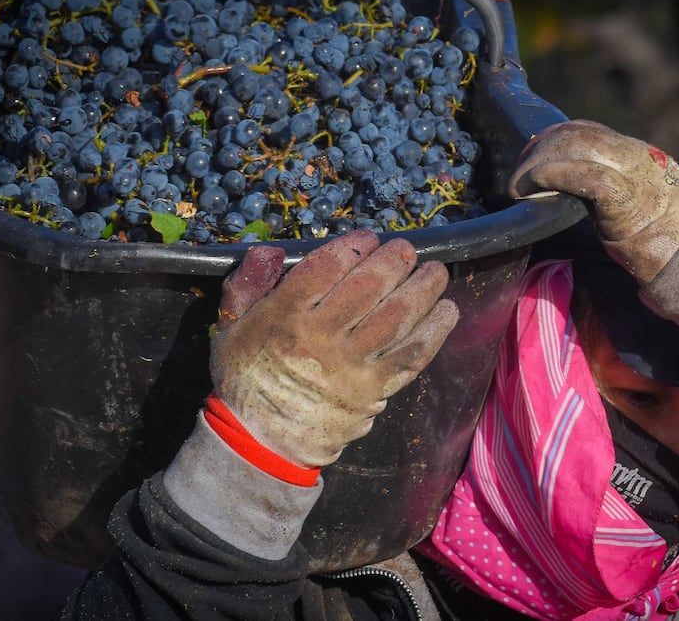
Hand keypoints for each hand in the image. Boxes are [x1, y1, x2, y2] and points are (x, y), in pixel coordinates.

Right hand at [209, 231, 458, 467]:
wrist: (260, 441)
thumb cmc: (247, 376)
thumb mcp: (231, 327)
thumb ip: (247, 284)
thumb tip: (272, 250)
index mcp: (283, 318)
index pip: (325, 270)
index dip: (353, 247)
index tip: (369, 238)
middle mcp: (320, 339)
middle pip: (367, 289)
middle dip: (394, 262)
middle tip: (407, 250)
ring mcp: (351, 366)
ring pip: (395, 318)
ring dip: (422, 290)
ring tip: (436, 272)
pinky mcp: (374, 390)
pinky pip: (411, 356)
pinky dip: (434, 332)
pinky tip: (447, 311)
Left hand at [510, 120, 678, 284]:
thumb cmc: (669, 244)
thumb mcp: (639, 206)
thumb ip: (611, 193)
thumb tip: (573, 198)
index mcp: (639, 155)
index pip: (587, 130)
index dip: (552, 141)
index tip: (531, 162)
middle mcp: (636, 155)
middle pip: (575, 133)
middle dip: (538, 151)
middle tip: (517, 178)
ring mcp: (633, 171)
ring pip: (575, 145)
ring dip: (537, 164)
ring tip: (519, 188)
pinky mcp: (626, 194)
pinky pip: (582, 174)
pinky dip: (551, 176)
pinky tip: (532, 189)